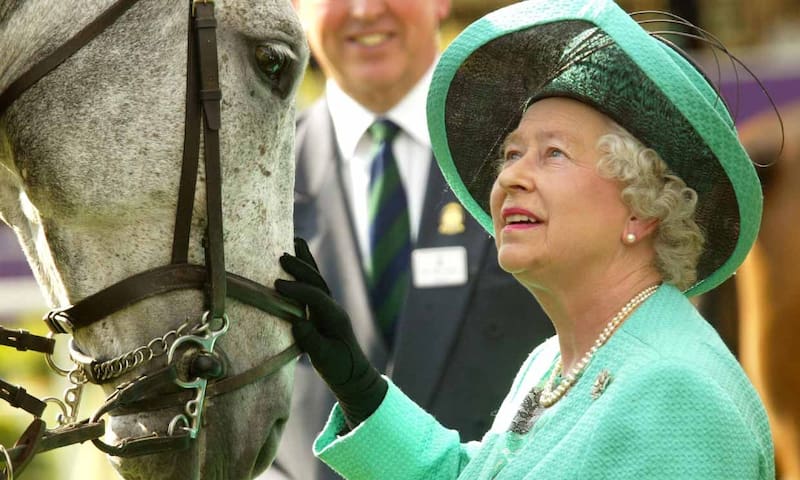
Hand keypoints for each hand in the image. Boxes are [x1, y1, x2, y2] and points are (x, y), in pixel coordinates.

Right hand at [275, 238, 386, 427]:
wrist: (353, 374)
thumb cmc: (339, 368)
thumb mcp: (324, 359)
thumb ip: (311, 341)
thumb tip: (297, 322)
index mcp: (335, 318)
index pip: (316, 297)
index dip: (297, 290)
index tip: (277, 285)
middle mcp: (333, 308)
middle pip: (317, 282)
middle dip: (301, 268)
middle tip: (281, 256)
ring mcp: (329, 307)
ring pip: (316, 279)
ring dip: (305, 261)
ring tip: (294, 241)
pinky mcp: (322, 310)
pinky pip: (313, 285)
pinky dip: (305, 271)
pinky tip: (296, 259)